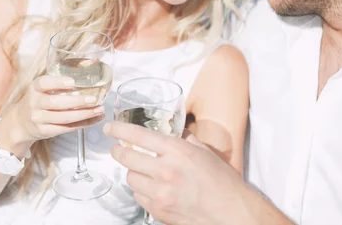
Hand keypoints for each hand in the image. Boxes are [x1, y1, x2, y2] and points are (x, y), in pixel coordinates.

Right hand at [0, 75, 105, 149]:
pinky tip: (94, 119)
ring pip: (64, 118)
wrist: (20, 123)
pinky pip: (66, 129)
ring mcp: (38, 119)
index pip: (43, 83)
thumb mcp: (41, 89)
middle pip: (56, 103)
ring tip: (99, 110)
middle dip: (77, 101)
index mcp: (35, 88)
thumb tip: (89, 72)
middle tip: (93, 99)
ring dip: (84, 114)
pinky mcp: (45, 132)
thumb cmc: (38, 100)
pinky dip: (83, 124)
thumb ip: (58, 82)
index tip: (73, 82)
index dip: (58, 82)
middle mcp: (34, 103)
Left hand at [105, 122, 258, 224]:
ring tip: (142, 170)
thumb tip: (174, 130)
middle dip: (118, 151)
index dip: (119, 130)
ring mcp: (160, 193)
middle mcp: (166, 171)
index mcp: (177, 152)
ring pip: (130, 178)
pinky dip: (141, 190)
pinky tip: (151, 187)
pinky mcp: (158, 210)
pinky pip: (139, 196)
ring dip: (132, 172)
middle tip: (118, 149)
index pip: (139, 136)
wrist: (230, 212)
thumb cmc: (222, 182)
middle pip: (126, 157)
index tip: (110, 128)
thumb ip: (185, 139)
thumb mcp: (204, 151)